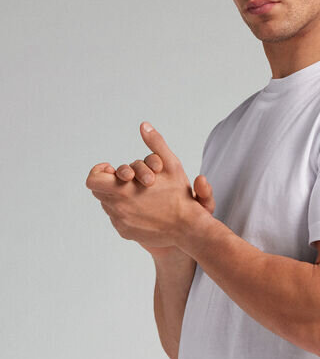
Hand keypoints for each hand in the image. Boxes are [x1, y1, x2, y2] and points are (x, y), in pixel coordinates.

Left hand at [86, 121, 210, 249]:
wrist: (188, 229)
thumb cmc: (180, 196)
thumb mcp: (171, 165)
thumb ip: (156, 143)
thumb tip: (144, 125)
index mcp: (122, 190)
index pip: (93, 180)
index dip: (100, 172)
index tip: (113, 170)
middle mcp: (117, 208)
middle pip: (99, 191)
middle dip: (111, 182)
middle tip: (128, 179)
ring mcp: (120, 222)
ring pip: (108, 205)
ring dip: (119, 196)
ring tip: (138, 193)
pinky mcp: (126, 233)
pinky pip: (117, 218)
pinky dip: (126, 211)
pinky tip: (143, 208)